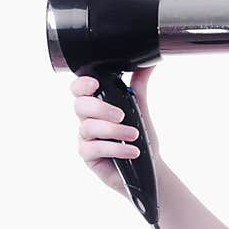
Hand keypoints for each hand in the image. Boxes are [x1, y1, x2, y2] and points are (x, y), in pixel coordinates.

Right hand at [71, 65, 160, 196]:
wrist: (148, 167)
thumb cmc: (139, 137)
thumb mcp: (139, 107)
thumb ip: (138, 84)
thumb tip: (149, 61)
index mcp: (96, 105)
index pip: (79, 89)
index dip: (82, 85)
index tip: (95, 84)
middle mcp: (87, 120)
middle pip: (80, 106)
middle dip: (100, 108)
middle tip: (122, 115)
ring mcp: (85, 138)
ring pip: (88, 127)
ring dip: (113, 130)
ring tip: (134, 135)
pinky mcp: (88, 156)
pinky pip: (94, 148)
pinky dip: (116, 148)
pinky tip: (132, 151)